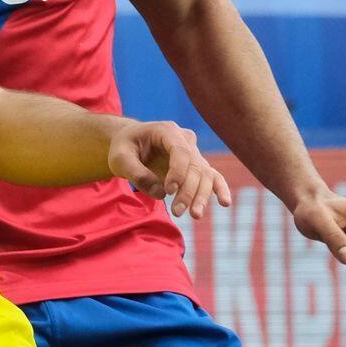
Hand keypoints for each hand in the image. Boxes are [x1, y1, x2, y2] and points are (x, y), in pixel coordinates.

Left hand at [109, 121, 231, 218]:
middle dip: (188, 191)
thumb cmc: (124, 148)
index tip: (168, 191)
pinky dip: (219, 189)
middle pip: (195, 166)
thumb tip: (161, 194)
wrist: (131, 144)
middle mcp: (185, 139)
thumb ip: (137, 174)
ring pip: (206, 174)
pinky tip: (225, 203)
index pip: (180, 151)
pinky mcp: (196, 166)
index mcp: (166, 130)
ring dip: (202, 196)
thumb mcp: (120, 158)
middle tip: (177, 212)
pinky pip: (212, 176)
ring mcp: (193, 152)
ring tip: (195, 215)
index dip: (178, 172)